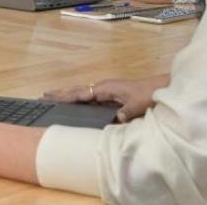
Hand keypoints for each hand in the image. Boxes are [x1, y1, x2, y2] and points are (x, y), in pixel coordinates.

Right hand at [42, 75, 168, 121]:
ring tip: (54, 97)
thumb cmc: (149, 95)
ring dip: (69, 95)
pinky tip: (76, 103)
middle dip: (61, 92)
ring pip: (83, 93)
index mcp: (106, 88)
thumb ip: (123, 112)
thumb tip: (113, 120)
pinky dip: (80, 99)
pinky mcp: (112, 96)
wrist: (163, 89)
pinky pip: (91, 97)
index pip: (81, 93)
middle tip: (43, 94)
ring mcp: (108, 91)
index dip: (65, 96)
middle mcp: (104, 87)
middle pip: (78, 90)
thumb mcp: (136, 105)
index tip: (49, 96)